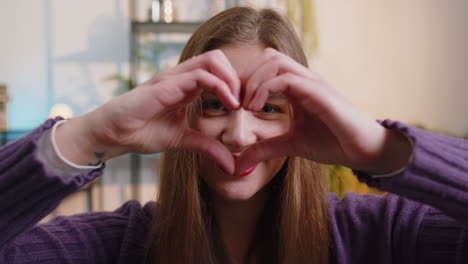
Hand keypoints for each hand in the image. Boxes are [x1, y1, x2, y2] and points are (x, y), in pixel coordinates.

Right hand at [56, 50, 239, 173]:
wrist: (114, 135)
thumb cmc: (143, 132)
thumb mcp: (184, 141)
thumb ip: (209, 148)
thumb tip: (233, 167)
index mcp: (188, 86)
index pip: (220, 71)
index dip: (238, 84)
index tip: (248, 106)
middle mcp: (183, 77)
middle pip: (220, 58)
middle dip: (238, 78)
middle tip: (245, 103)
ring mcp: (174, 78)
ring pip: (213, 60)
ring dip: (232, 79)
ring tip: (237, 104)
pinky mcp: (166, 85)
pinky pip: (199, 75)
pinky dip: (220, 86)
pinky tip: (229, 105)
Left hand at [235, 48, 411, 175]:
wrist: (362, 151)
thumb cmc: (332, 143)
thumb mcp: (290, 145)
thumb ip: (264, 149)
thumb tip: (237, 163)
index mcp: (298, 87)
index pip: (267, 67)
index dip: (247, 80)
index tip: (235, 103)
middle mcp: (305, 80)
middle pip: (269, 58)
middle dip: (248, 77)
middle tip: (238, 102)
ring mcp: (313, 83)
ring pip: (276, 62)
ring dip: (255, 81)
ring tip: (247, 105)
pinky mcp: (320, 93)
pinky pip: (288, 79)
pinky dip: (266, 88)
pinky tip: (256, 108)